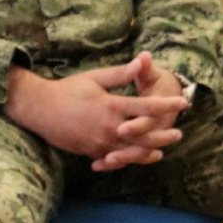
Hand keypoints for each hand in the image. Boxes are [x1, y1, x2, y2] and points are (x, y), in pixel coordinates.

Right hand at [4, 53, 186, 171]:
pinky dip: (129, 160)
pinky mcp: (92, 152)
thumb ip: (120, 74)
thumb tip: (141, 62)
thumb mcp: (94, 78)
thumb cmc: (67, 90)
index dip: (166, 104)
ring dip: (149, 152)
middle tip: (179, 133)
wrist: (40, 110)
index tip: (183, 101)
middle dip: (163, 135)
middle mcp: (108, 127)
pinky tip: (138, 158)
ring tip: (163, 151)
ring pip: (132, 152)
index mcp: (111, 106)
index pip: (145, 106)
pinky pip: (115, 159)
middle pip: (144, 135)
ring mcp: (100, 143)